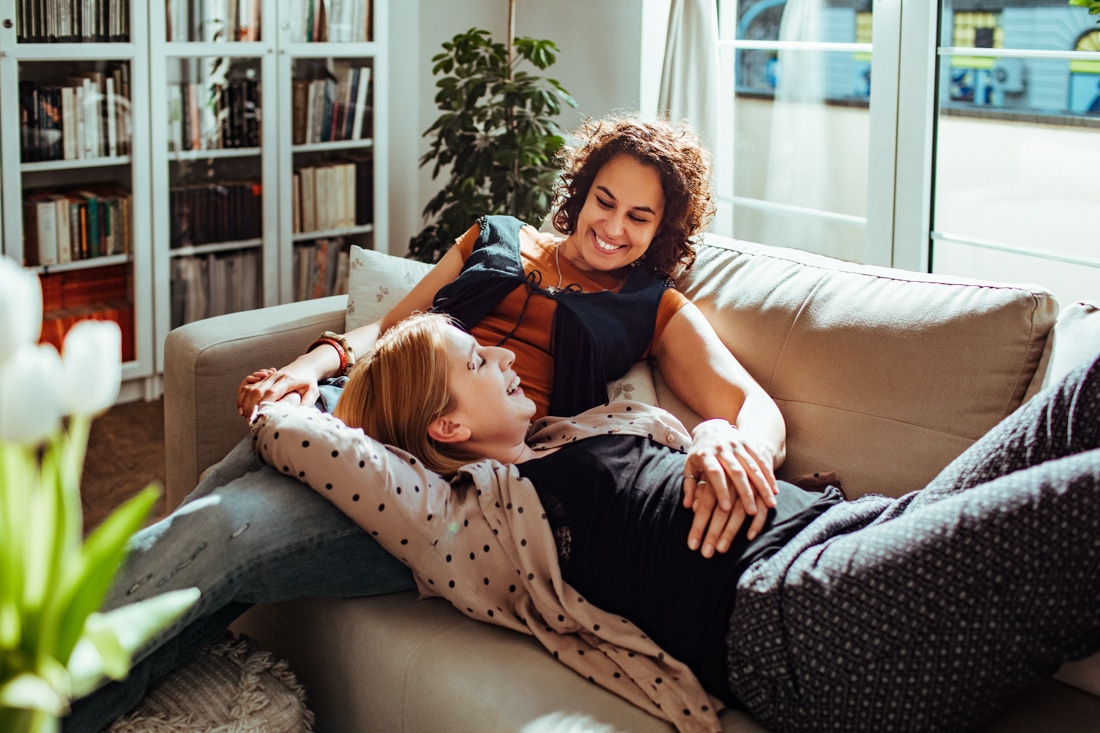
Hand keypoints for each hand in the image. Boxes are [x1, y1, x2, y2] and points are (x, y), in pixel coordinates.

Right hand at [237, 360, 317, 419]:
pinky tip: (242, 408)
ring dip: (245, 403)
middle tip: (250, 421)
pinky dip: (242, 396)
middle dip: (251, 407)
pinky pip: (248, 385)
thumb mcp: (313, 392)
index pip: (271, 392)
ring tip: (246, 417)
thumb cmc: (309, 381)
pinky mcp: (263, 379)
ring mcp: (267, 377)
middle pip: (257, 391)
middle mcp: (274, 377)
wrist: (305, 367)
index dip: (263, 405)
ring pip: (250, 388)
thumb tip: (299, 415)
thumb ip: (307, 403)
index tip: (259, 417)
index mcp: (287, 380)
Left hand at [682, 420, 777, 549]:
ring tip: (769, 504)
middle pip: (736, 471)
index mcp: (705, 455)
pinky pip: (761, 460)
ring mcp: (736, 445)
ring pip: (752, 466)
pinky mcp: (748, 443)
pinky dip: (768, 475)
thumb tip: (688, 506)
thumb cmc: (699, 454)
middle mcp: (722, 449)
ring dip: (762, 486)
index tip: (726, 509)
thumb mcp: (689, 467)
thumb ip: (689, 486)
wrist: (710, 428)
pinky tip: (774, 490)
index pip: (714, 473)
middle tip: (752, 512)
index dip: (720, 490)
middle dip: (745, 493)